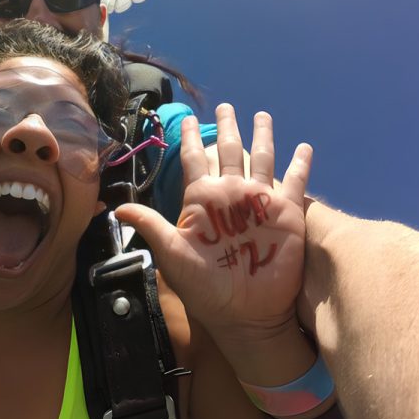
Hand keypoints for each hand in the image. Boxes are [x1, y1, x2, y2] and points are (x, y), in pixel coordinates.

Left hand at [115, 104, 312, 337]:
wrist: (244, 312)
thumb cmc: (205, 287)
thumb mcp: (172, 255)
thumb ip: (150, 226)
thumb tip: (116, 210)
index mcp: (202, 200)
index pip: (194, 160)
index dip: (190, 139)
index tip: (185, 118)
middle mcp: (230, 195)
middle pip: (228, 150)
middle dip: (227, 127)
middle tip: (225, 106)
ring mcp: (259, 202)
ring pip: (262, 158)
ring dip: (262, 136)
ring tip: (260, 115)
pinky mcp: (286, 214)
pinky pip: (295, 182)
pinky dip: (299, 163)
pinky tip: (303, 146)